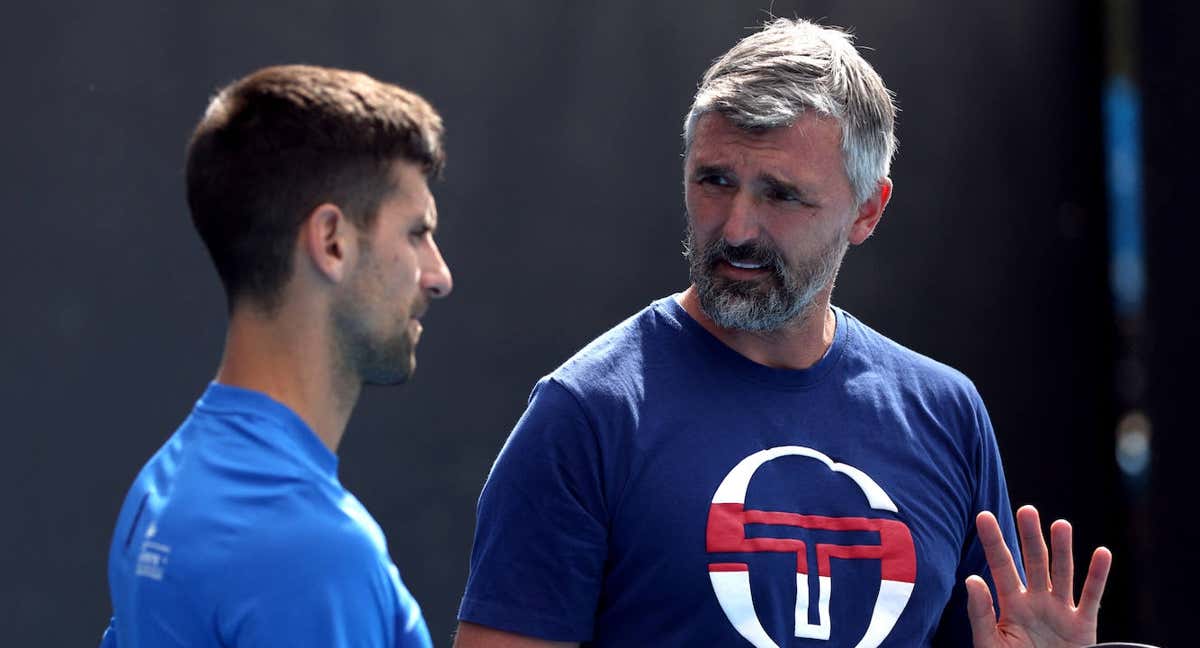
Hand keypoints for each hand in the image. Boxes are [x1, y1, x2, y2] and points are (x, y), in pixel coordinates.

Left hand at [967, 505, 1111, 647]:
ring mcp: (1060, 611)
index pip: (1001, 566)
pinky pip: (1091, 597)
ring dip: (1063, 550)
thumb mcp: (989, 642)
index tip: (983, 515)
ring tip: (1060, 525)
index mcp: (1011, 604)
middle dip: (1030, 537)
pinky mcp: (1083, 626)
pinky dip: (1098, 576)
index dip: (993, 541)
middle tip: (1027, 510)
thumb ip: (980, 613)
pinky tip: (1102, 553)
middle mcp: (1036, 601)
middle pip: (1034, 562)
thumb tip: (971, 580)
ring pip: (1062, 573)